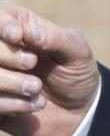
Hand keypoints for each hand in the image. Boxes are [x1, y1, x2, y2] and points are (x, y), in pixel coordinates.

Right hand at [0, 4, 99, 135]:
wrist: (78, 111)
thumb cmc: (76, 72)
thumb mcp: (76, 51)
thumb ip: (54, 38)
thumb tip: (26, 31)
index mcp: (20, 26)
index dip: (2, 24)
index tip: (16, 35)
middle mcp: (3, 49)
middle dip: (8, 55)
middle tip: (32, 63)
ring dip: (11, 83)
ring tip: (37, 88)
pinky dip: (11, 104)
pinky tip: (33, 104)